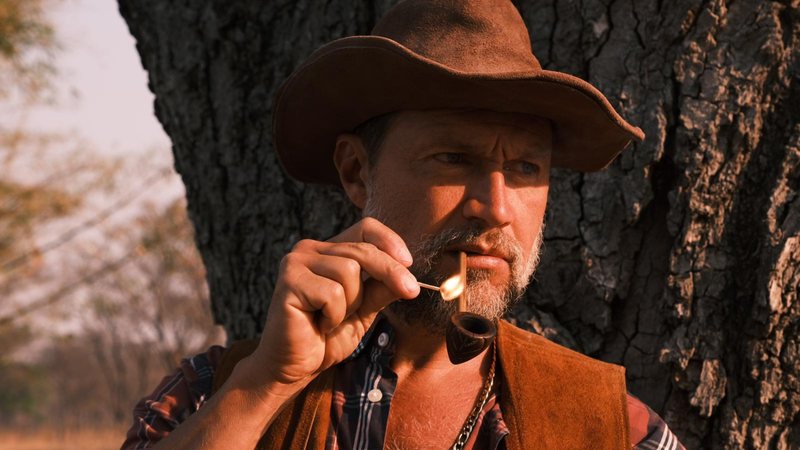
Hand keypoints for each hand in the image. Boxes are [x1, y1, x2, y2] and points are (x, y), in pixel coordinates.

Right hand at [238, 217, 418, 391]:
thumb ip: (381, 288)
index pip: (365, 229)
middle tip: (412, 292)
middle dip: (390, 272)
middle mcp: (309, 250)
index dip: (389, 240)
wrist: (295, 368)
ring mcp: (296, 263)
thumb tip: (408, 271)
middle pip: (362, 250)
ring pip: (348, 271)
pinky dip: (334, 315)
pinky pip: (332, 293)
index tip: (410, 262)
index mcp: (328, 251)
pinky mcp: (289, 282)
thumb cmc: (327, 338)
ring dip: (351, 303)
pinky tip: (319, 325)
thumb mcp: (364, 310)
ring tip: (333, 319)